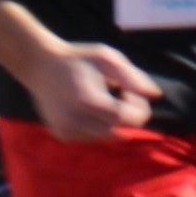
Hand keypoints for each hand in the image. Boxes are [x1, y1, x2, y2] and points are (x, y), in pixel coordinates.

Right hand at [25, 39, 158, 141]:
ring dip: (112, 122)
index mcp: (89, 101)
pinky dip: (97, 126)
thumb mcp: (107, 58)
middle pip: (122, 131)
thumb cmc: (78, 58)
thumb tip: (155, 96)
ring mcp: (67, 131)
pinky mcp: (63, 136)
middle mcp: (76, 121)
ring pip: (108, 137)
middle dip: (127, 115)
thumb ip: (133, 77)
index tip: (127, 90)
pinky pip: (92, 138)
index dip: (138, 107)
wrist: (40, 65)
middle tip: (116, 92)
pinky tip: (87, 107)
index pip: (130, 120)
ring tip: (100, 99)